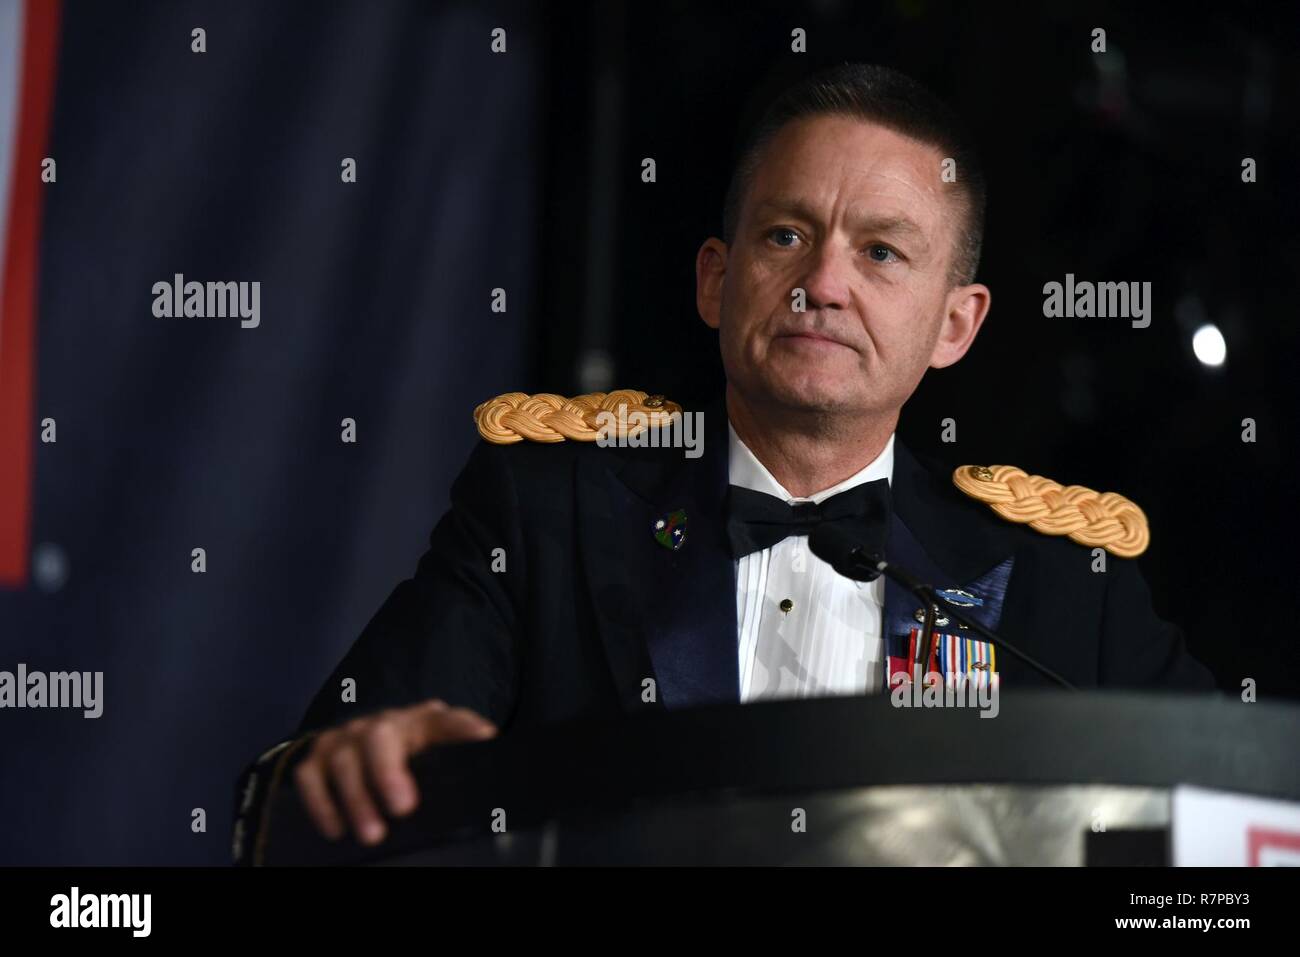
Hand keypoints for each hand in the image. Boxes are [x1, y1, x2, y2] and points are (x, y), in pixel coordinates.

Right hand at [293, 698, 496, 845]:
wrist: (362, 749)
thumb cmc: (414, 761)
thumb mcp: (440, 757)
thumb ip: (462, 763)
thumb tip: (491, 765)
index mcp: (425, 722)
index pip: (447, 720)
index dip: (463, 728)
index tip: (482, 741)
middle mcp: (383, 723)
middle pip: (380, 737)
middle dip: (388, 772)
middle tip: (403, 809)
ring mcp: (346, 737)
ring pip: (344, 759)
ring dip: (356, 799)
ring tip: (373, 835)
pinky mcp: (318, 756)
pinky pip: (310, 776)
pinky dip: (320, 803)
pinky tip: (336, 830)